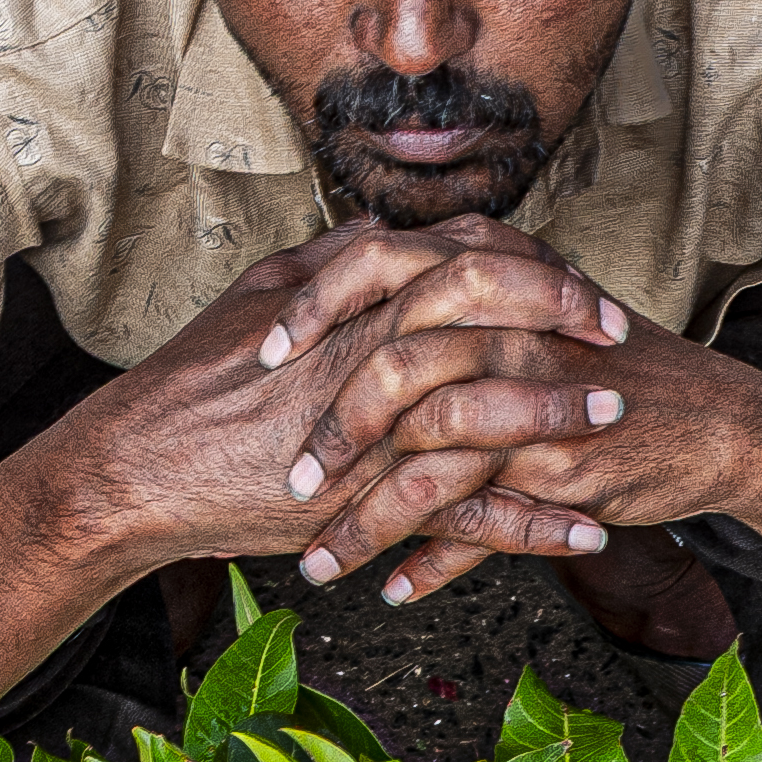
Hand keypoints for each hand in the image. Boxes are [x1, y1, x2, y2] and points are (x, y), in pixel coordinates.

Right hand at [45, 235, 615, 590]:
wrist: (143, 466)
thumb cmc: (192, 382)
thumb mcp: (261, 295)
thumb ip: (329, 260)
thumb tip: (379, 226)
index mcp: (356, 296)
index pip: (467, 257)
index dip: (531, 264)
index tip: (573, 281)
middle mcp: (374, 348)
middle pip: (497, 315)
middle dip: (567, 322)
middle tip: (618, 336)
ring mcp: (376, 425)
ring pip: (494, 408)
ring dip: (563, 417)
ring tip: (616, 422)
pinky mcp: (370, 501)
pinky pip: (472, 515)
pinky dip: (535, 528)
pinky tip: (584, 535)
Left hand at [268, 260, 761, 613]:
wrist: (713, 420)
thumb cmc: (607, 369)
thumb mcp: (528, 312)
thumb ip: (453, 300)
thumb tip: (364, 304)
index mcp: (487, 272)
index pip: (374, 264)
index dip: (311, 308)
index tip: (258, 354)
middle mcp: (506, 325)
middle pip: (388, 371)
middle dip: (325, 437)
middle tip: (285, 486)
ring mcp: (532, 397)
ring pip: (424, 460)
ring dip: (363, 523)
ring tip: (318, 566)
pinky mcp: (557, 466)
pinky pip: (478, 521)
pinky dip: (432, 564)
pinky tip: (394, 591)